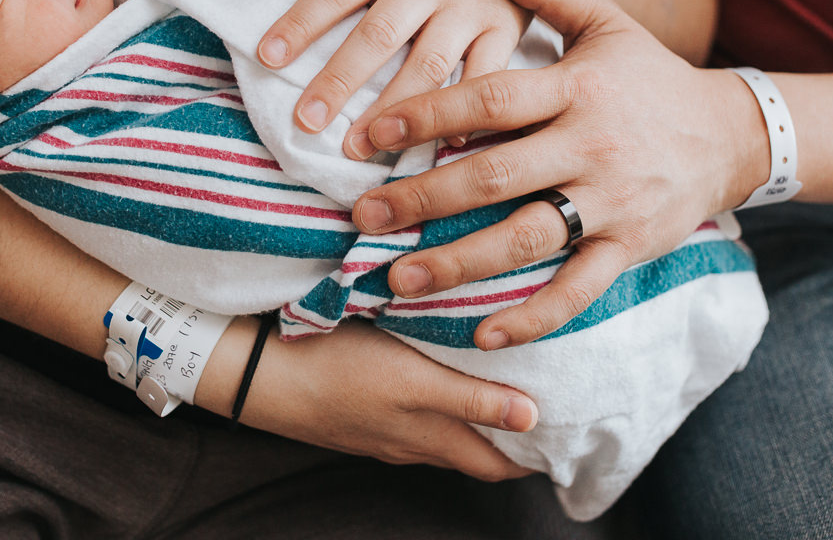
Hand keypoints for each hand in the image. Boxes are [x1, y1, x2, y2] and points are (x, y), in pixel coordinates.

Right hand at [239, 319, 536, 480]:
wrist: (260, 373)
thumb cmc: (339, 369)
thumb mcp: (413, 382)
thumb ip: (472, 400)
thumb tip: (535, 419)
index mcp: (432, 438)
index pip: (500, 465)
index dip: (536, 455)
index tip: (572, 427)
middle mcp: (413, 441)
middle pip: (477, 450)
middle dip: (513, 434)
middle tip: (548, 398)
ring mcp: (384, 428)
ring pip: (445, 431)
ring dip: (476, 415)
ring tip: (506, 379)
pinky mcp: (361, 408)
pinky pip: (414, 415)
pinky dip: (439, 402)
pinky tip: (440, 368)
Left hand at [257, 0, 539, 156]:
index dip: (302, 21)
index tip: (267, 57)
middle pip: (379, 33)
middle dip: (340, 79)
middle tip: (305, 122)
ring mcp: (471, 5)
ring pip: (428, 63)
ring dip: (394, 110)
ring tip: (357, 147)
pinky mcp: (506, 28)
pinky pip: (486, 75)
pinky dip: (466, 112)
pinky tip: (439, 147)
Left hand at [351, 0, 767, 348]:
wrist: (732, 134)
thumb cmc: (651, 77)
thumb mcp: (607, 21)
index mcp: (577, 87)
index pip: (489, 99)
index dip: (426, 115)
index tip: (367, 134)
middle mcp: (591, 146)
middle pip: (493, 175)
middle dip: (421, 198)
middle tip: (362, 216)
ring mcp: (612, 202)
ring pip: (525, 237)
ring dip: (457, 262)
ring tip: (397, 278)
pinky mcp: (629, 247)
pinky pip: (577, 290)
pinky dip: (533, 316)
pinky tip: (483, 333)